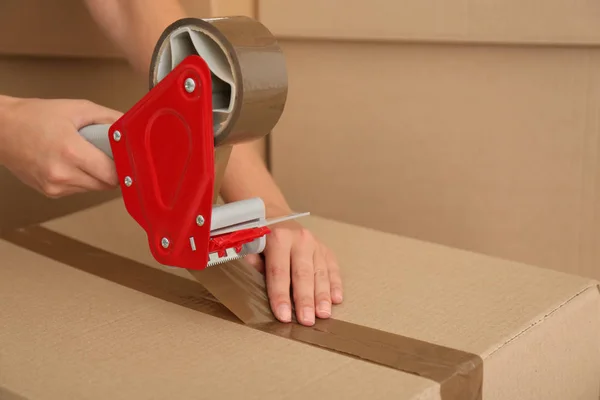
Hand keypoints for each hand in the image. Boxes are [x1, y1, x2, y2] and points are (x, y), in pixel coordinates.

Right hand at [0, 96, 121, 197]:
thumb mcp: (77, 108)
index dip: (123, 166)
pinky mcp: (50, 192)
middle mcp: (62, 174)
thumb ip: (109, 118)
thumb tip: (131, 127)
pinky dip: (82, 179)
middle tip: (107, 154)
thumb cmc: (35, 116)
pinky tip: (73, 163)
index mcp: (71, 152)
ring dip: (97, 176)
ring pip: (93, 189)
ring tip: (86, 156)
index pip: (112, 174)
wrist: (1, 129)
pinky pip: (79, 190)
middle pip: (106, 185)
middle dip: (112, 171)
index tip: (125, 157)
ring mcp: (54, 186)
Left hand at [245, 219, 343, 325]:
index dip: (280, 296)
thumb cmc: (259, 236)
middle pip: (302, 274)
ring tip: (324, 314)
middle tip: (307, 321)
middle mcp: (299, 239)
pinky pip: (332, 268)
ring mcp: (315, 244)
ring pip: (320, 273)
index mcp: (278, 238)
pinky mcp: (324, 249)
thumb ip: (253, 264)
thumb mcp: (249, 245)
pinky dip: (335, 284)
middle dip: (305, 300)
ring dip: (322, 296)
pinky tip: (336, 299)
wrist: (274, 215)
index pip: (279, 272)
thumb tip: (258, 284)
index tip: (284, 316)